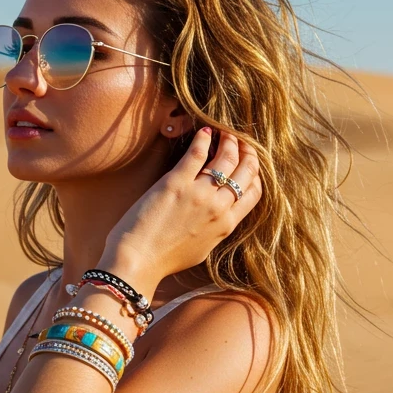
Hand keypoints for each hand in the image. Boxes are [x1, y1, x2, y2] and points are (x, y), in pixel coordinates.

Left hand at [102, 126, 261, 287]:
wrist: (138, 261)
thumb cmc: (165, 259)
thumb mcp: (202, 248)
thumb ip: (216, 229)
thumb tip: (221, 216)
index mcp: (226, 224)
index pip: (253, 192)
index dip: (254, 173)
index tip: (247, 162)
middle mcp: (218, 207)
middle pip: (246, 170)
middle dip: (247, 151)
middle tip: (239, 140)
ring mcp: (199, 193)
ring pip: (226, 158)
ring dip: (229, 140)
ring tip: (224, 132)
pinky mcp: (176, 183)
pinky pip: (197, 153)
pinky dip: (203, 138)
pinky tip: (204, 131)